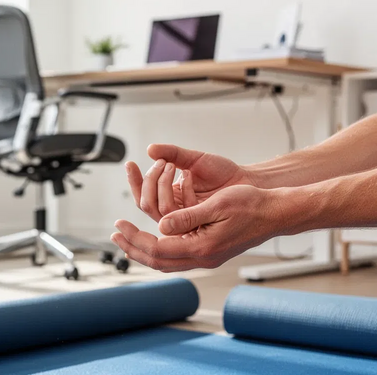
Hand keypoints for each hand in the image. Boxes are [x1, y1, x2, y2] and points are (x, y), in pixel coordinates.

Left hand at [111, 185, 284, 271]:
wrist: (275, 213)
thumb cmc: (250, 205)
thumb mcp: (217, 205)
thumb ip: (187, 217)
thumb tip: (160, 226)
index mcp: (202, 247)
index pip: (157, 248)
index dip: (134, 238)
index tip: (119, 225)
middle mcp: (203, 258)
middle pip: (158, 261)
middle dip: (133, 248)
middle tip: (115, 234)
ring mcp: (207, 258)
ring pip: (166, 263)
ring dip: (144, 251)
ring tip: (127, 238)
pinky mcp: (210, 253)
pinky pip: (177, 258)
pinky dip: (159, 250)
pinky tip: (153, 239)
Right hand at [126, 144, 255, 221]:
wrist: (246, 181)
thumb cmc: (223, 172)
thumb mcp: (194, 158)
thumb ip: (172, 153)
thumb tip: (150, 149)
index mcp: (169, 197)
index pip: (143, 195)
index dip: (134, 181)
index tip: (130, 164)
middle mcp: (175, 210)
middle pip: (146, 205)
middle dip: (148, 182)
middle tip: (159, 162)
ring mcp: (186, 218)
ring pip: (160, 210)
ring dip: (162, 184)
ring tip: (171, 164)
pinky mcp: (199, 223)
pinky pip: (180, 212)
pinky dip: (182, 188)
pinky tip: (189, 174)